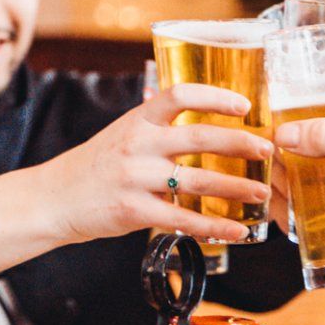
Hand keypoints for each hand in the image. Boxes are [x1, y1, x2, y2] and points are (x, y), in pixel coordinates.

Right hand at [38, 82, 271, 245]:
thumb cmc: (96, 165)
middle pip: (199, 136)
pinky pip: (183, 218)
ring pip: (198, 180)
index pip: (180, 95)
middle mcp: (138, 144)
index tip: (244, 104)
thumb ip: (158, 126)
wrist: (56, 197)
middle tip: (268, 147)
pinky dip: (215, 225)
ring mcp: (136, 178)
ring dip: (237, 186)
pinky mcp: (135, 211)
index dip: (215, 96)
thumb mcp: (124, 132)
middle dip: (240, 142)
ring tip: (262, 190)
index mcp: (138, 118)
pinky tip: (236, 229)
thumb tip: (200, 115)